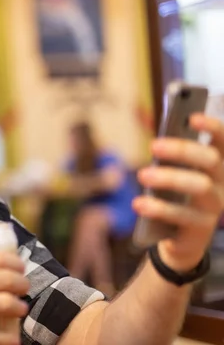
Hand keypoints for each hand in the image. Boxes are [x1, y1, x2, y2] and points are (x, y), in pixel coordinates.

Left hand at [133, 114, 223, 271]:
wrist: (179, 238)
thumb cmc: (175, 196)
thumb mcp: (173, 174)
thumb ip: (170, 158)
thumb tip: (157, 143)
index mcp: (218, 165)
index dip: (213, 127)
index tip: (192, 117)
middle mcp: (222, 184)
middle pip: (210, 160)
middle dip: (183, 150)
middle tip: (154, 145)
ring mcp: (215, 208)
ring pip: (199, 187)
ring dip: (169, 178)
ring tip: (141, 175)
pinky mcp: (201, 229)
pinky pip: (182, 216)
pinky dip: (158, 208)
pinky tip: (139, 203)